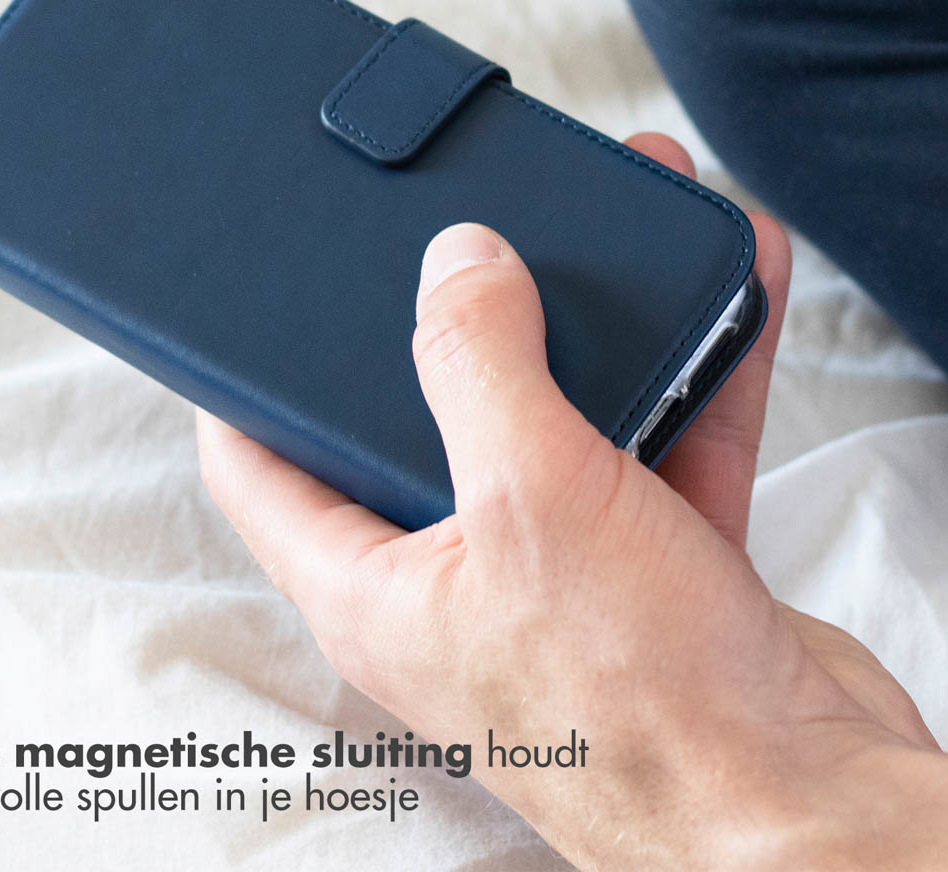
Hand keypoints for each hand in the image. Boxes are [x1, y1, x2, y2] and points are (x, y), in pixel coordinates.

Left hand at [197, 132, 946, 870]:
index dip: (247, 386)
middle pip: (422, 421)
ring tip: (613, 238)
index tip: (263, 309)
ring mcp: (553, 569)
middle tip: (470, 238)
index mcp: (374, 581)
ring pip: (555, 421)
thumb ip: (479, 366)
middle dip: (458, 323)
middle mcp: (451, 574)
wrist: (805, 817)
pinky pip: (654, 443)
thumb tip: (456, 263)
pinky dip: (686, 374)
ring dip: (593, 332)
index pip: (259, 469)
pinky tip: (723, 295)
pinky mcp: (647, 567)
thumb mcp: (533, 503)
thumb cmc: (644, 712)